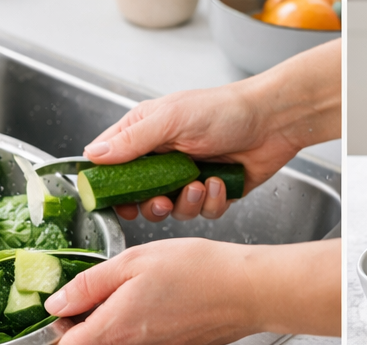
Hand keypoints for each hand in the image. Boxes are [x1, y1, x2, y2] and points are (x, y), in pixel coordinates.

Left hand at [45, 237, 339, 344]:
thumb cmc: (198, 271)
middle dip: (88, 320)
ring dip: (117, 318)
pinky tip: (161, 297)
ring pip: (116, 343)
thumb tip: (56, 303)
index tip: (66, 305)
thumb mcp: (132, 262)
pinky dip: (141, 322)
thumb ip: (88, 285)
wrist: (249, 291)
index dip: (57, 329)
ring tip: (140, 286)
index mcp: (116, 329)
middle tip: (107, 285)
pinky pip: (141, 342)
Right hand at [84, 40, 340, 222]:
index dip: (109, 186)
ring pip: (171, 210)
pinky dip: (211, 203)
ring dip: (186, 203)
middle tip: (162, 200)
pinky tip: (220, 183)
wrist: (272, 122)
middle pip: (138, 197)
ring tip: (201, 184)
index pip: (111, 164)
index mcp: (145, 134)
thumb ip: (132, 140)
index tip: (115, 200)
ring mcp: (186, 177)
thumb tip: (94, 155)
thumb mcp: (170, 120)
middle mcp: (163, 158)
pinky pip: (201, 213)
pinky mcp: (211, 193)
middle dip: (151, 205)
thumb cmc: (223, 110)